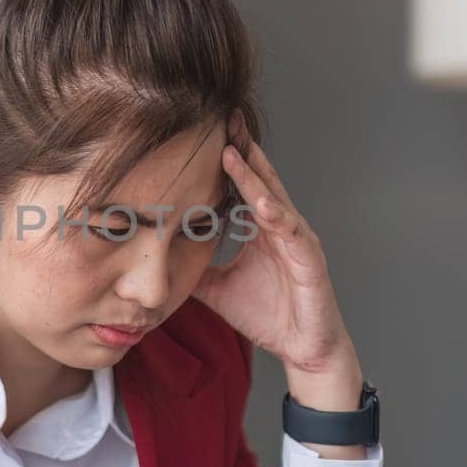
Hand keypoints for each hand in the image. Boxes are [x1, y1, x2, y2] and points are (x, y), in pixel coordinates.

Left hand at [192, 127, 357, 381]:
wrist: (302, 349)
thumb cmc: (268, 315)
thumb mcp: (217, 289)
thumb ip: (194, 269)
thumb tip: (157, 258)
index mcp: (262, 229)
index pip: (243, 186)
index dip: (228, 159)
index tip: (206, 131)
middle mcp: (281, 227)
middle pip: (260, 179)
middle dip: (242, 148)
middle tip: (224, 117)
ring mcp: (296, 240)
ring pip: (273, 199)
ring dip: (253, 176)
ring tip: (233, 151)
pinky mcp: (309, 260)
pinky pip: (291, 232)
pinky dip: (276, 215)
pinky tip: (261, 202)